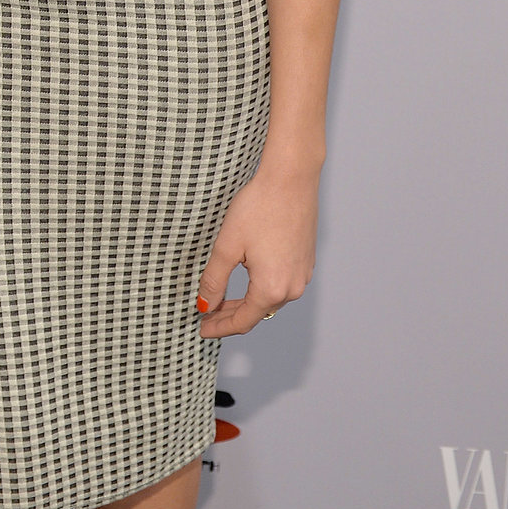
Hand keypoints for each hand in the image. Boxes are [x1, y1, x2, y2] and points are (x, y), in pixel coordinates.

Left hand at [196, 165, 317, 337]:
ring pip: (270, 299)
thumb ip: (214, 280)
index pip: (242, 322)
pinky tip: (247, 279)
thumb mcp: (227, 246)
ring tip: (222, 299)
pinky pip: (281, 284)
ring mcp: (302, 274)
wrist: (291, 179)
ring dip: (246, 302)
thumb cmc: (259, 207)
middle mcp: (292, 288)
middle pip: (257, 313)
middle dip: (230, 316)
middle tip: (206, 314)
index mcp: (271, 288)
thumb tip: (205, 305)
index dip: (219, 328)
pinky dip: (262, 288)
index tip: (202, 329)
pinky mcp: (305, 261)